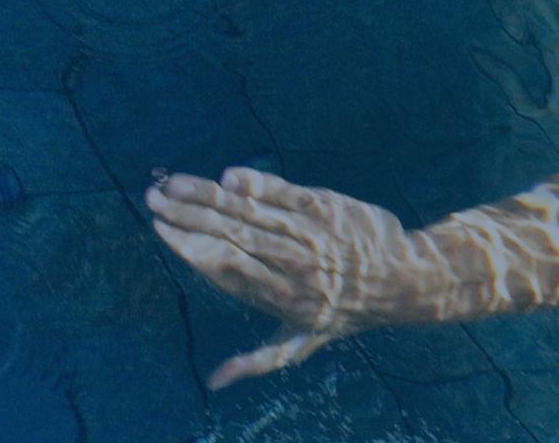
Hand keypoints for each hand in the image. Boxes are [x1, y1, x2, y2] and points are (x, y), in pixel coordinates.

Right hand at [144, 166, 437, 388]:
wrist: (404, 280)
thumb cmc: (345, 314)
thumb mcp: (302, 343)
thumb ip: (257, 359)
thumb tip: (215, 381)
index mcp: (280, 299)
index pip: (226, 270)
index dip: (191, 249)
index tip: (161, 230)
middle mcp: (293, 266)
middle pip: (231, 236)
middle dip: (189, 217)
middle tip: (153, 199)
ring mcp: (310, 235)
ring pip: (253, 213)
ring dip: (210, 196)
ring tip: (175, 184)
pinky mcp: (327, 208)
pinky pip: (286, 194)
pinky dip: (258, 185)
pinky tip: (229, 176)